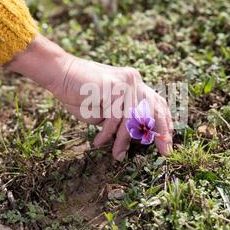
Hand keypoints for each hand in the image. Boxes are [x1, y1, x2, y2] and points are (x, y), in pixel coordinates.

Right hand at [8, 34, 172, 160]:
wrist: (60, 74)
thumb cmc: (81, 93)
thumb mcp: (107, 108)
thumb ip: (123, 118)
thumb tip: (138, 139)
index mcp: (135, 83)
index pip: (157, 102)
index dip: (166, 121)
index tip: (169, 139)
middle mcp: (134, 81)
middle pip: (153, 111)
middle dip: (160, 134)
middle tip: (164, 152)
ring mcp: (124, 83)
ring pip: (132, 119)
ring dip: (123, 141)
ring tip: (117, 155)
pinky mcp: (112, 88)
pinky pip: (114, 118)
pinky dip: (106, 134)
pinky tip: (99, 142)